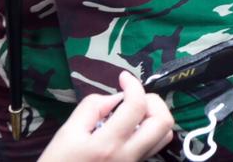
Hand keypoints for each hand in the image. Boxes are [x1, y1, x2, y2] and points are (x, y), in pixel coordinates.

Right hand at [38, 71, 173, 161]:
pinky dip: (149, 130)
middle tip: (133, 97)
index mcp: (108, 145)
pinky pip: (154, 146)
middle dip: (152, 101)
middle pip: (163, 122)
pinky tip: (131, 127)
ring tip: (133, 111)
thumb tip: (116, 97)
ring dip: (154, 116)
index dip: (133, 85)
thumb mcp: (67, 132)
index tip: (123, 78)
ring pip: (164, 135)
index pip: (137, 106)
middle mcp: (128, 156)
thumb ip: (93, 107)